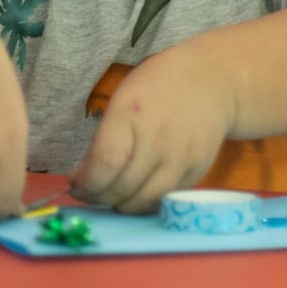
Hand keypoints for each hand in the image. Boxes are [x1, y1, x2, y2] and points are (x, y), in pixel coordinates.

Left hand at [70, 48, 234, 213]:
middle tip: (87, 193)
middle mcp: (159, 140)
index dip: (86, 182)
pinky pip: (166, 198)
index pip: (105, 163)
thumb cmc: (158, 85)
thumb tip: (85, 174)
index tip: (75, 184)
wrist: (212, 82)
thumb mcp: (121, 100)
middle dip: (97, 196)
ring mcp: (182, 159)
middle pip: (123, 187)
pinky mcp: (198, 171)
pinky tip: (134, 193)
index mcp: (132, 115)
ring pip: (145, 200)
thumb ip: (104, 138)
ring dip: (121, 205)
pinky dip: (145, 202)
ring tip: (109, 196)